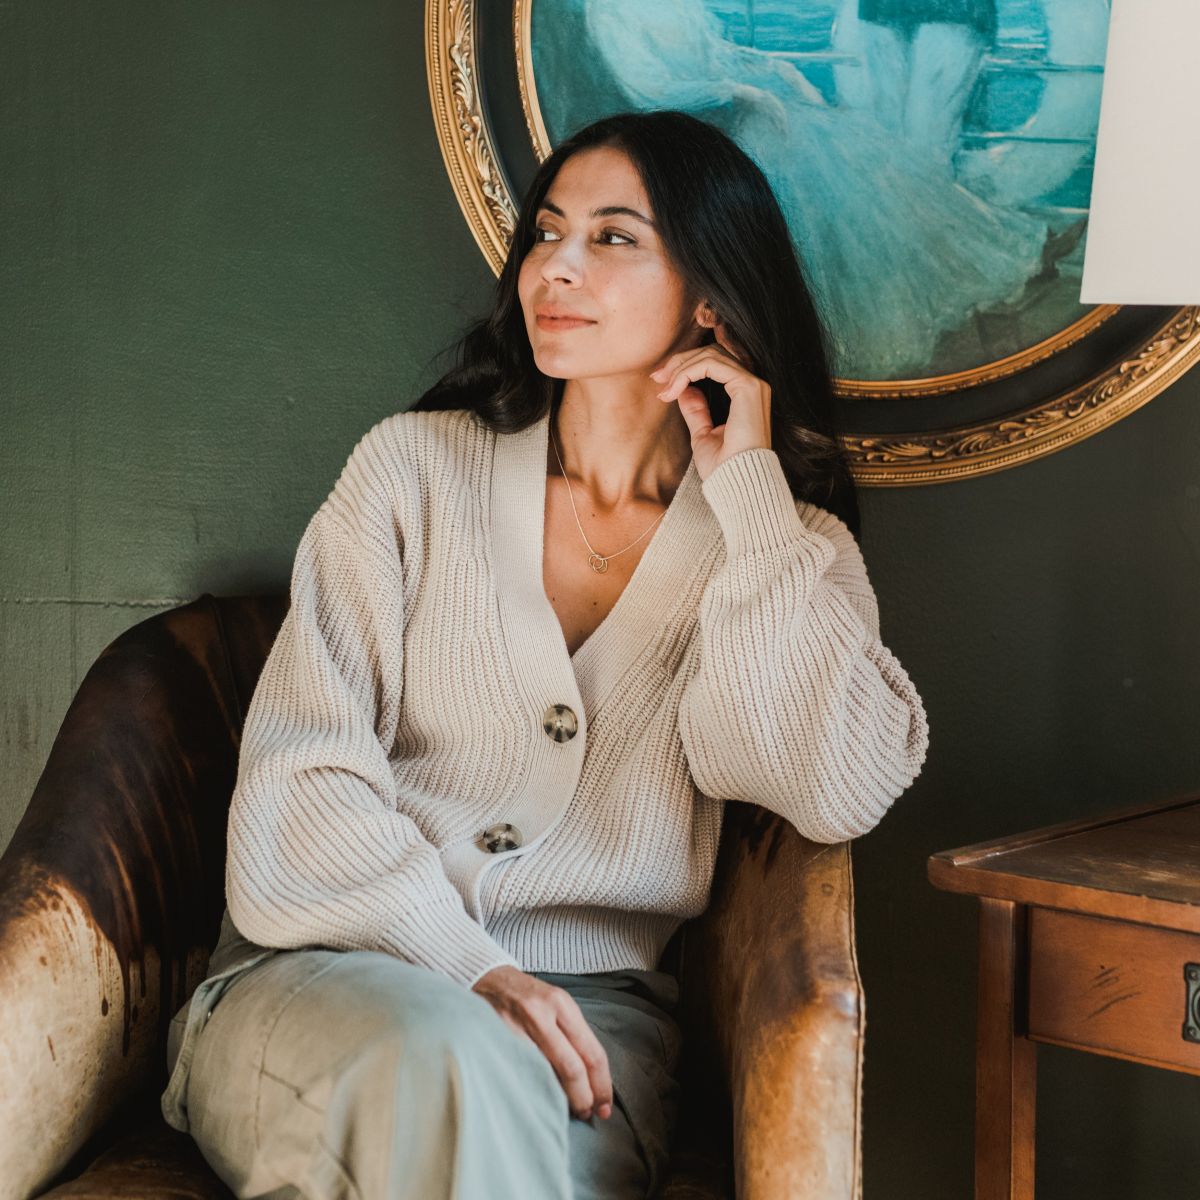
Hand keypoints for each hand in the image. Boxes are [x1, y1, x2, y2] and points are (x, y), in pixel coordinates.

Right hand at [472, 965, 612, 1121]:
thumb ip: (573, 1036)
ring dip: (559, 1100)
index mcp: (561, 1004)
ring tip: (565, 1110)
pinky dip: (533, 1090)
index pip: (591, 1052)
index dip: (601, 1085)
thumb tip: (592, 1081)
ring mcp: (515, 1028)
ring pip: (545, 1076)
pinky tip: (539, 1099)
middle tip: (586, 1114)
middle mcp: (540, 1014)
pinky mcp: (495, 1041)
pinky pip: (520, 1074)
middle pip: (571, 1068)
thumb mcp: (555, 1004)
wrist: (487, 979)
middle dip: (583, 1099)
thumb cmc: (528, 997)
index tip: (604, 1107)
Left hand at [649, 321, 771, 482]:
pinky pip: (712, 364)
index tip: (662, 383)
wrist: (737, 484)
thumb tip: (683, 391)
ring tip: (663, 387)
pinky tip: (674, 389)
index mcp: (745, 396)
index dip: (686, 367)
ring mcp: (753, 385)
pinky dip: (688, 372)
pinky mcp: (748, 387)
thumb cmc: (724, 468)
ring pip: (710, 356)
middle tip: (657, 377)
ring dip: (681, 367)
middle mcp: (753, 386)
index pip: (716, 365)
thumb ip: (696, 410)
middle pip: (713, 354)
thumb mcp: (703, 434)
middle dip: (680, 362)